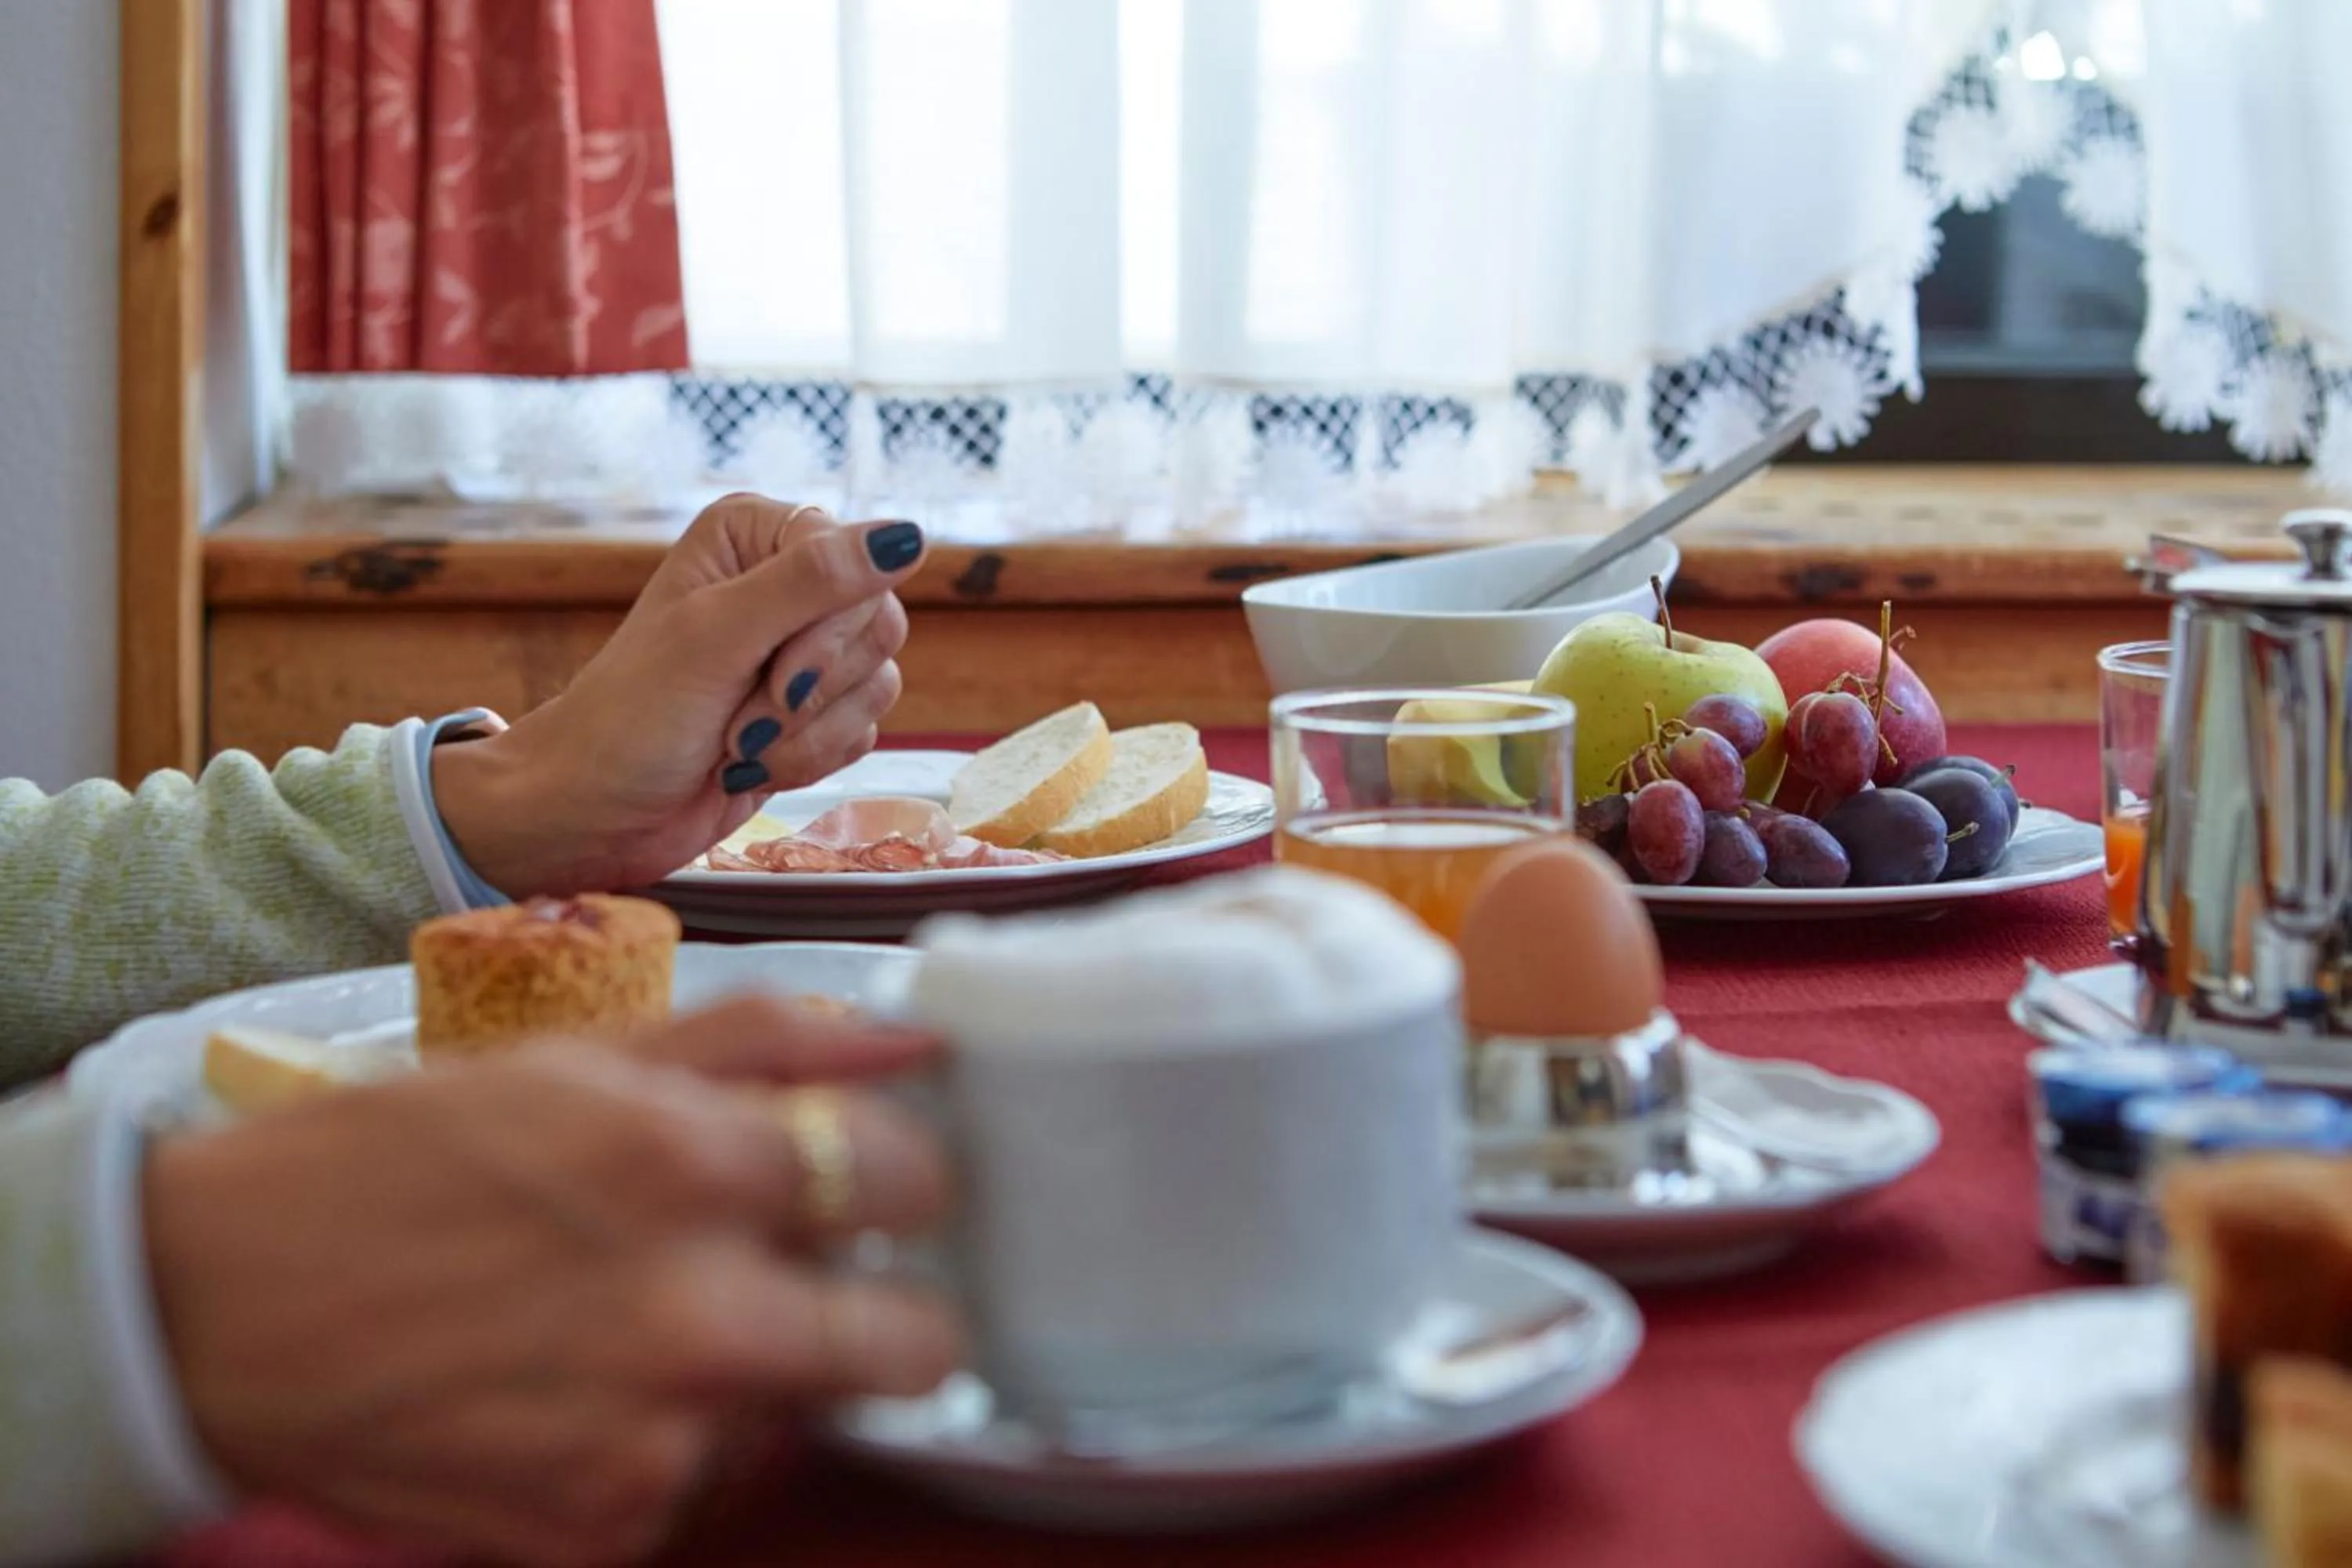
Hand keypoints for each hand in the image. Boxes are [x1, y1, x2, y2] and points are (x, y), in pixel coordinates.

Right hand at [144, 999, 959, 1566]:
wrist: (211, 1313)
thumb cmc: (393, 1161)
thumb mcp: (573, 1059)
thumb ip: (765, 1041)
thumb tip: (912, 1036)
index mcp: (690, 1166)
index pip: (911, 1180)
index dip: (900, 1173)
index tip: (872, 1178)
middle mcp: (694, 1316)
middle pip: (916, 1342)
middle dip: (888, 1306)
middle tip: (817, 1276)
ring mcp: (655, 1441)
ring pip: (800, 1410)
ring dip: (756, 1369)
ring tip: (635, 1321)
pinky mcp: (606, 1528)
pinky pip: (701, 1479)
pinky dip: (664, 1436)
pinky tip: (578, 1386)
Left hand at [432, 496, 928, 894]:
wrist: (594, 816)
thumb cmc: (631, 718)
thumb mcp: (718, 636)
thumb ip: (814, 581)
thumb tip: (909, 535)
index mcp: (755, 537)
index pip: (855, 561)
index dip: (827, 631)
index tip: (773, 677)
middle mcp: (785, 584)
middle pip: (879, 621)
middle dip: (814, 689)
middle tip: (743, 719)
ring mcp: (801, 651)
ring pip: (878, 681)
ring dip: (807, 734)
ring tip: (736, 748)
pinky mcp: (813, 714)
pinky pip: (865, 730)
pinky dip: (811, 759)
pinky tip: (752, 768)